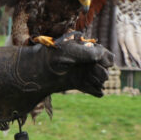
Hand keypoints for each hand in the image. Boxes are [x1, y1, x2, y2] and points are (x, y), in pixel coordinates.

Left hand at [0, 34, 114, 122]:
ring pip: (99, 78)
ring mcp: (80, 72)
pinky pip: (91, 88)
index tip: (100, 63)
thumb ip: (89, 53)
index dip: (104, 59)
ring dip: (98, 81)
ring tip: (91, 82)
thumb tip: (106, 58)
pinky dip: (95, 90)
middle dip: (101, 72)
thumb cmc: (50, 57)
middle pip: (103, 67)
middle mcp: (83, 59)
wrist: (34, 72)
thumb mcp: (70, 51)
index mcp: (83, 47)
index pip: (103, 54)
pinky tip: (96, 92)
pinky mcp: (75, 83)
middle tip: (94, 74)